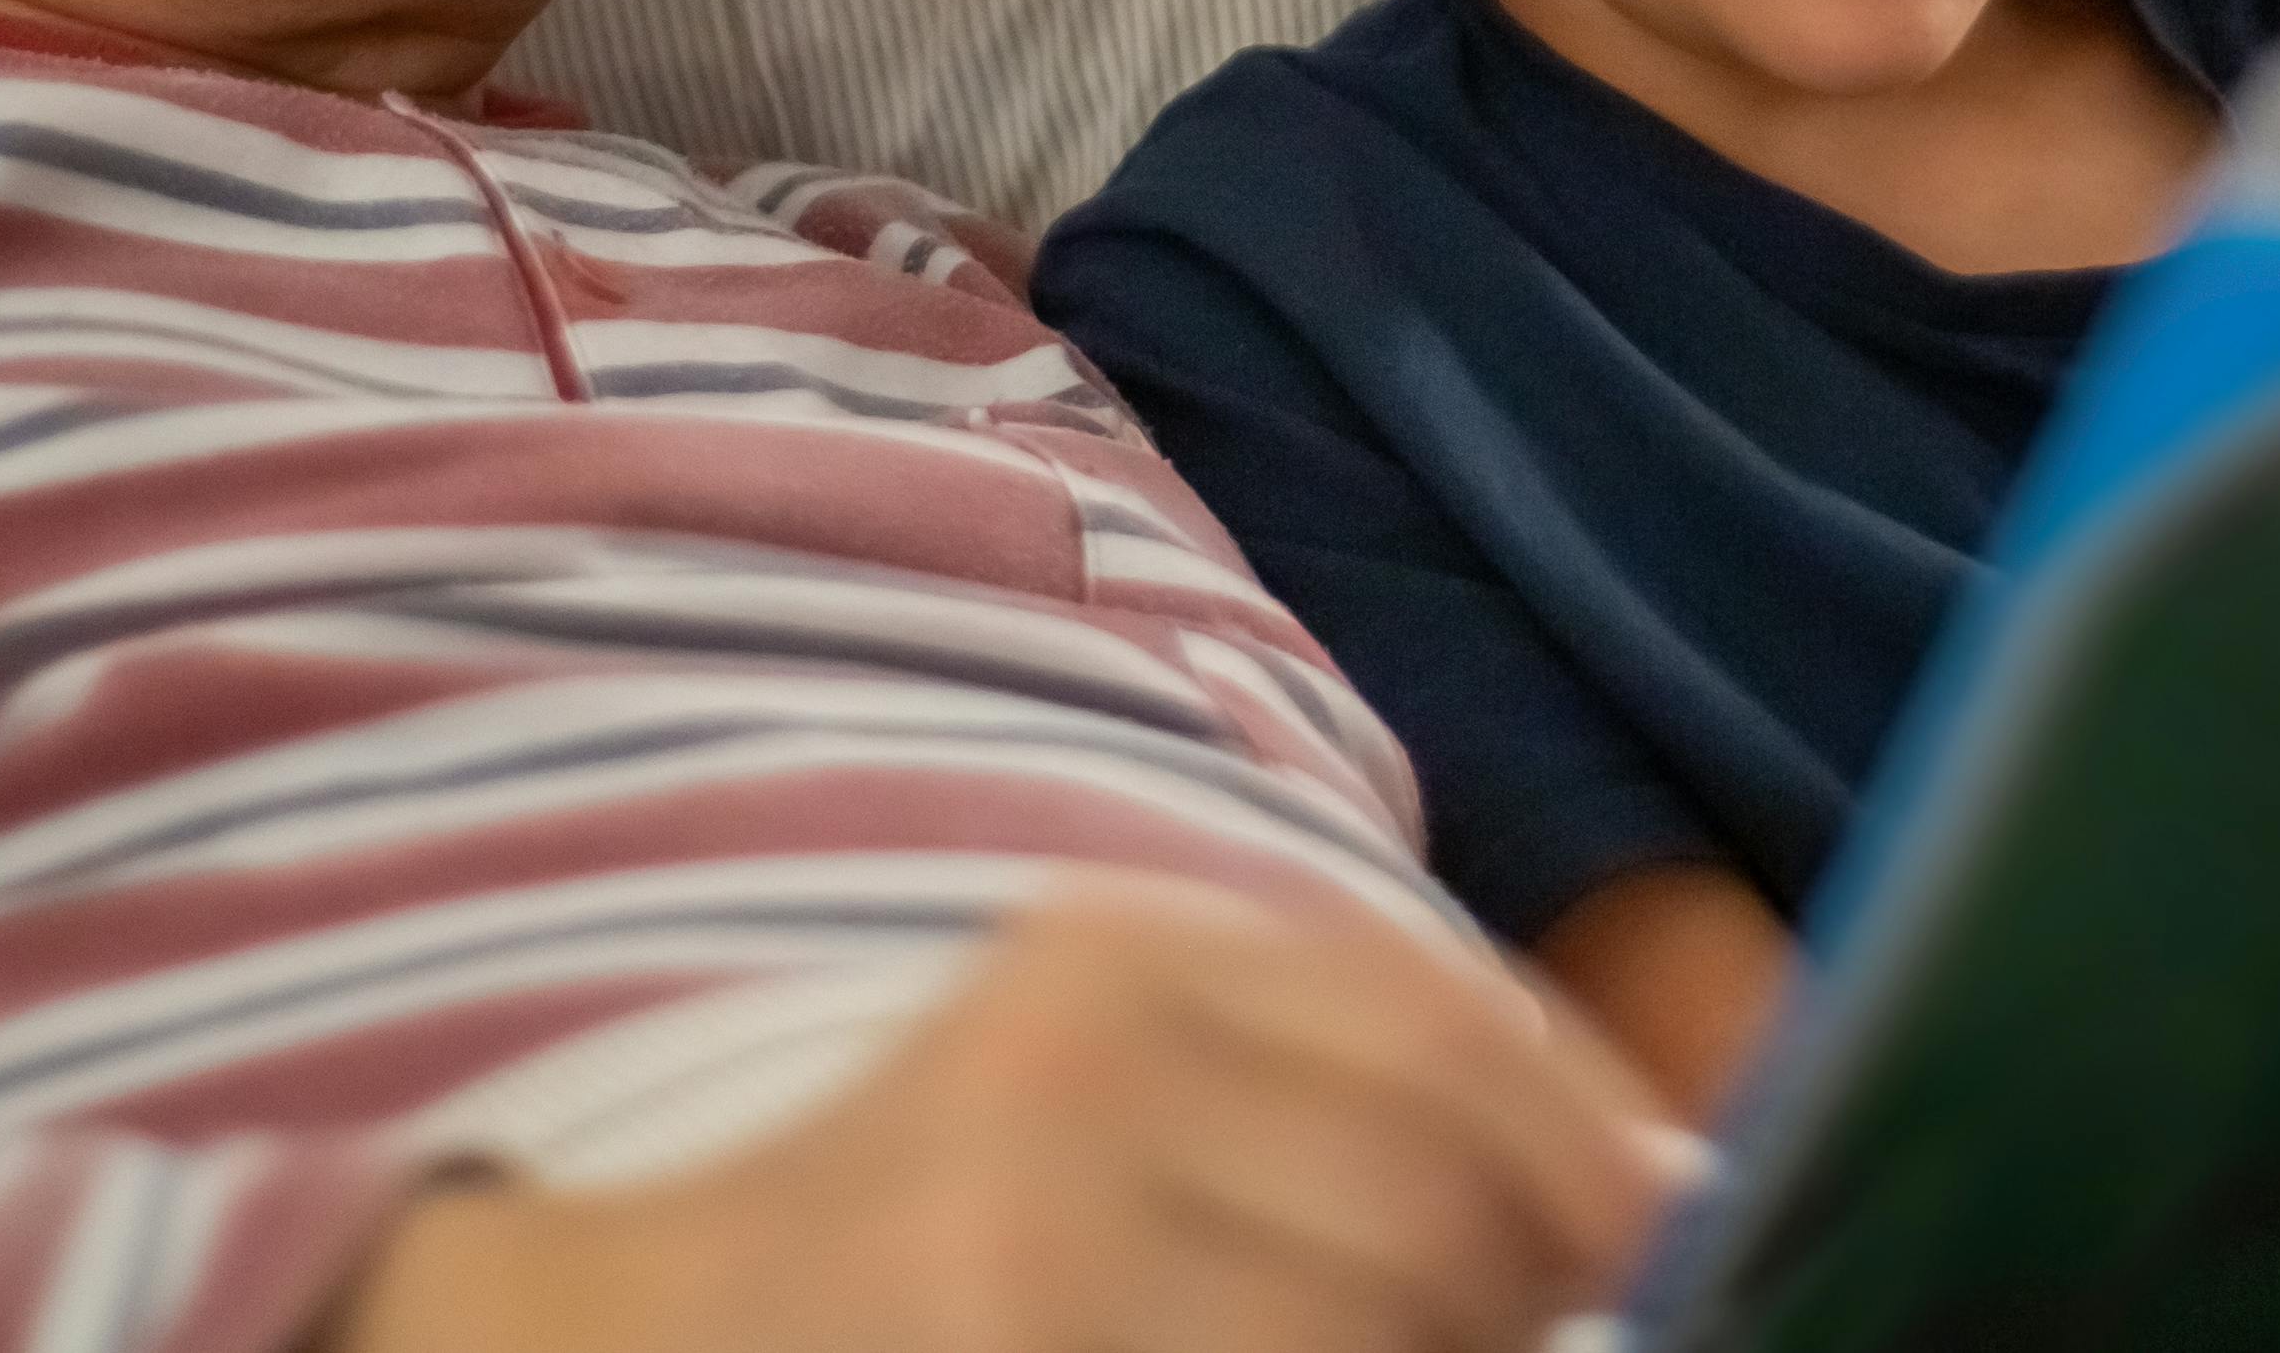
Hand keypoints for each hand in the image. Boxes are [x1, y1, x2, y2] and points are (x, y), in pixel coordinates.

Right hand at [326, 882, 1696, 1352]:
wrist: (608, 1343)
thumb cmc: (914, 1233)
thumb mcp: (1108, 1086)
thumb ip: (1352, 1099)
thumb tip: (1665, 1191)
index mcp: (1107, 965)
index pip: (1447, 1038)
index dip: (1595, 1156)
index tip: (1671, 1235)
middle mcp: (1068, 1088)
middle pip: (1440, 1222)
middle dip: (1522, 1312)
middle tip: (1511, 1337)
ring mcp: (1024, 1269)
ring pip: (1383, 1332)